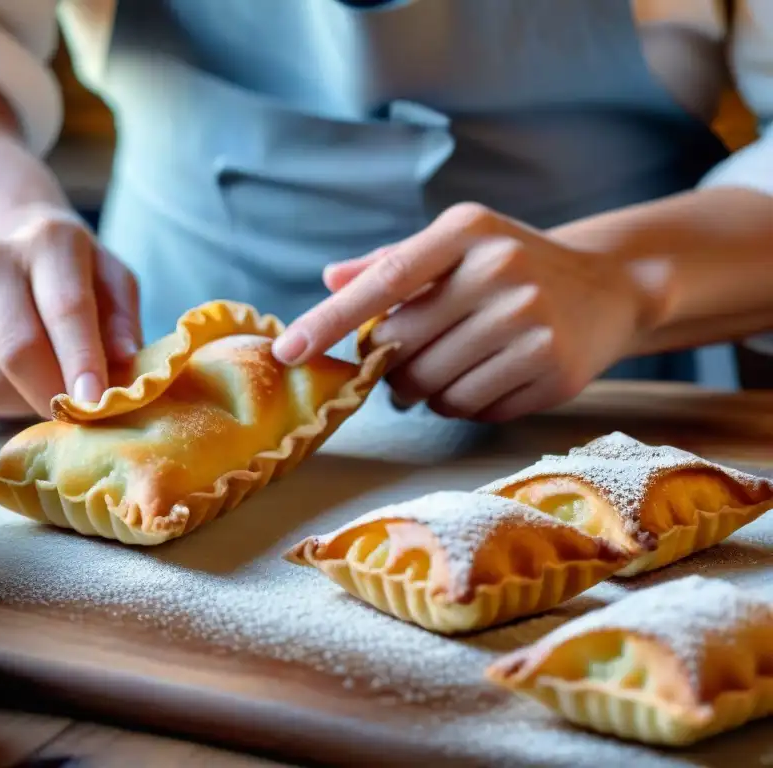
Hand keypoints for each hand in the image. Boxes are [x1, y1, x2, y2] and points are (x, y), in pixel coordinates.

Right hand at [0, 205, 139, 420]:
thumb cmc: (66, 273)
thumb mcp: (110, 278)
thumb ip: (123, 319)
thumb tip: (124, 363)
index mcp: (48, 240)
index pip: (65, 309)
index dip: (81, 362)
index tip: (94, 404)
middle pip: (19, 353)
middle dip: (53, 396)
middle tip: (76, 415)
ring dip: (23, 403)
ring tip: (39, 381)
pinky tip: (3, 376)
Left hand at [274, 203, 650, 420]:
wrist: (610, 286)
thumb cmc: (512, 265)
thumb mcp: (457, 245)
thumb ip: (391, 263)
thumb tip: (329, 279)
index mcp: (467, 231)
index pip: (384, 281)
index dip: (331, 320)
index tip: (288, 351)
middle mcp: (501, 271)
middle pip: (402, 348)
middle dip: (390, 365)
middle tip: (406, 357)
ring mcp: (533, 323)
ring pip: (432, 388)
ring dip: (423, 390)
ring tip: (450, 364)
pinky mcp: (555, 371)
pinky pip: (471, 410)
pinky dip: (462, 405)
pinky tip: (487, 376)